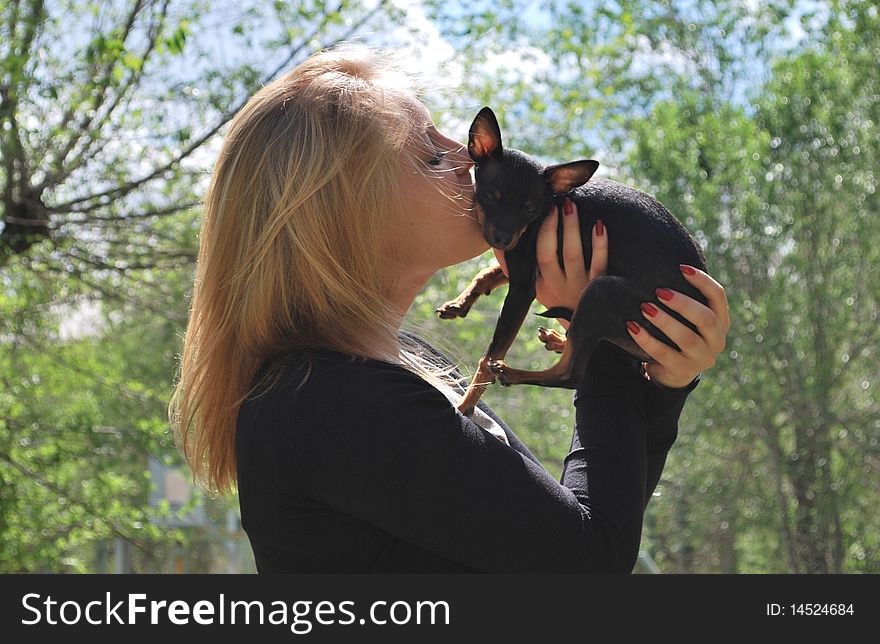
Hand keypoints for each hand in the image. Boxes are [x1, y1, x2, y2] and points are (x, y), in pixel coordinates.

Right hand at [493, 197, 606, 327]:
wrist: (584, 328)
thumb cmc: (558, 299)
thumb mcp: (536, 287)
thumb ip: (517, 268)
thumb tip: (497, 246)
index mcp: (541, 284)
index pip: (537, 256)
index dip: (541, 232)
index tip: (544, 211)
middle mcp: (558, 285)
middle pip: (552, 253)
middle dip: (554, 227)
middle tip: (557, 203)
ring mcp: (578, 287)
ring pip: (574, 255)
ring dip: (572, 228)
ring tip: (572, 206)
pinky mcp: (598, 288)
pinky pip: (599, 264)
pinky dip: (600, 245)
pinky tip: (599, 225)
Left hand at [626, 265, 729, 388]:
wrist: (672, 371)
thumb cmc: (678, 332)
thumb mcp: (687, 317)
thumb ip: (684, 296)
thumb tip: (663, 259)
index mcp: (721, 320)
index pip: (718, 296)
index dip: (702, 281)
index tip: (681, 267)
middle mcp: (716, 339)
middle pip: (705, 318)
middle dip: (682, 303)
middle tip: (659, 291)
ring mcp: (702, 358)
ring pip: (686, 338)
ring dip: (664, 321)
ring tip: (644, 307)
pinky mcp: (683, 371)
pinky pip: (664, 354)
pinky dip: (647, 340)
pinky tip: (632, 327)